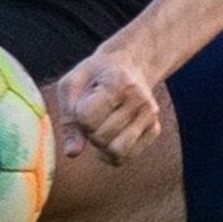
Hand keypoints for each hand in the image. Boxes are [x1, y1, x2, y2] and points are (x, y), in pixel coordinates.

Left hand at [55, 46, 161, 163]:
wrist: (128, 64)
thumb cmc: (94, 76)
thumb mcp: (72, 85)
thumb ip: (68, 120)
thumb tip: (72, 153)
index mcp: (119, 82)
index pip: (86, 119)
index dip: (77, 116)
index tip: (84, 102)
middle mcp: (140, 99)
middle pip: (101, 138)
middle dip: (88, 131)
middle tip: (92, 114)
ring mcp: (150, 115)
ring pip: (117, 152)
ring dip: (101, 146)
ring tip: (100, 128)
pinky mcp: (154, 129)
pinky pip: (127, 157)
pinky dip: (113, 152)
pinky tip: (111, 136)